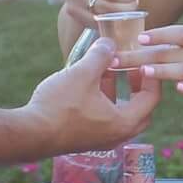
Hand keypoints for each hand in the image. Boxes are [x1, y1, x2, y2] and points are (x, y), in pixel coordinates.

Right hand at [24, 39, 159, 154]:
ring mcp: (101, 140)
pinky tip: (87, 83)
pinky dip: (103, 100)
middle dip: (137, 86)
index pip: (152, 98)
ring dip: (117, 91)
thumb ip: (100, 55)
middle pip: (140, 109)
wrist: (30, 134)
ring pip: (119, 112)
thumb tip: (109, 43)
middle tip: (132, 67)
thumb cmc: (60, 105)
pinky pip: (103, 118)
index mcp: (124, 122)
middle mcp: (117, 135)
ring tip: (107, 69)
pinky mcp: (85, 139)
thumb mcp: (83, 73)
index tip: (145, 59)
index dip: (151, 75)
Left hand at [126, 24, 182, 110]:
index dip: (160, 35)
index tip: (140, 38)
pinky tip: (178, 89)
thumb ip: (165, 45)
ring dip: (164, 71)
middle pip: (170, 53)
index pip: (178, 33)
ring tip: (144, 71)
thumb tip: (128, 43)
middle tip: (120, 60)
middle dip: (143, 57)